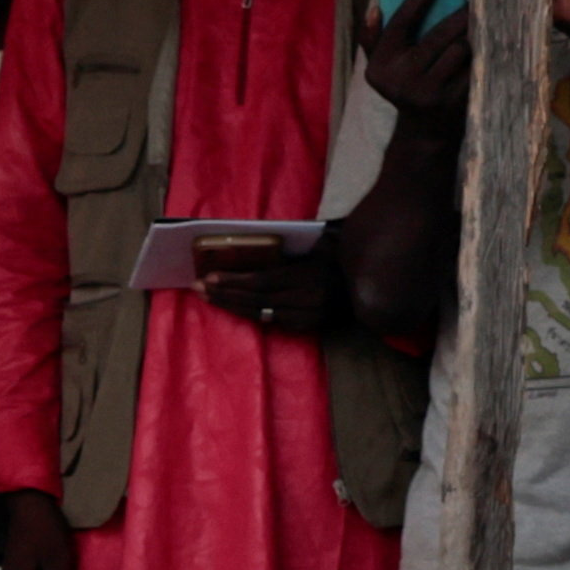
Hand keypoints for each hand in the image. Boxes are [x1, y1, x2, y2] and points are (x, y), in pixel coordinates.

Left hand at [191, 235, 349, 338]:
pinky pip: (272, 322)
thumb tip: (255, 241)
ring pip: (261, 314)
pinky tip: (231, 306)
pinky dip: (249, 313)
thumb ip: (292, 246)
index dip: (234, 281)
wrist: (372, 285)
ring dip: (231, 305)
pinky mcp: (308, 327)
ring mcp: (308, 317)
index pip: (262, 281)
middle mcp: (307, 300)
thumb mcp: (322, 243)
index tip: (209, 277)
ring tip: (207, 297)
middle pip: (256, 300)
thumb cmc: (343, 256)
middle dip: (225, 293)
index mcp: (309, 276)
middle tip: (198, 288)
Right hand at [357, 0, 471, 118]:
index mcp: (380, 66)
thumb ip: (373, 38)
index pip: (400, 23)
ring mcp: (428, 92)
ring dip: (468, 40)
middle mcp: (401, 79)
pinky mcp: (452, 100)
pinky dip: (477, 57)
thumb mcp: (380, 66)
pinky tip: (479, 54)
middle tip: (471, 4)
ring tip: (471, 36)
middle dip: (459, 16)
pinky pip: (472, 66)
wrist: (423, 131)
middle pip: (439, 34)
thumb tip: (375, 8)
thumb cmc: (403, 84)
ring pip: (459, 48)